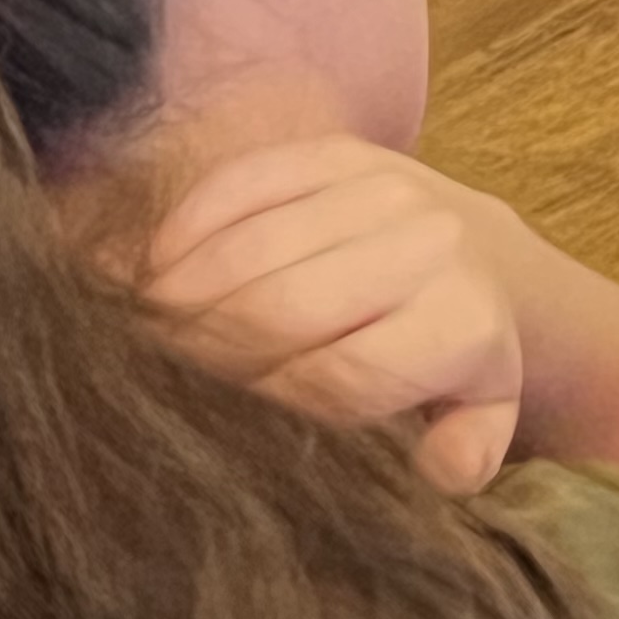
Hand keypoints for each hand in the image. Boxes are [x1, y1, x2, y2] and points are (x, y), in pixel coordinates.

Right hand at [138, 134, 525, 493]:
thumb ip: (465, 449)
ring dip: (182, 294)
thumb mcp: (475, 414)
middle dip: (206, 352)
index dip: (267, 405)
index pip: (339, 378)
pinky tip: (160, 268)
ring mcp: (384, 188)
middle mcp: (431, 245)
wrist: (469, 252)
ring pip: (252, 247)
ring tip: (143, 331)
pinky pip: (241, 184)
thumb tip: (450, 468)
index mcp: (463, 322)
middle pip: (282, 308)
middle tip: (150, 379)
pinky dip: (187, 228)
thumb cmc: (447, 354)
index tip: (221, 422)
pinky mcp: (337, 150)